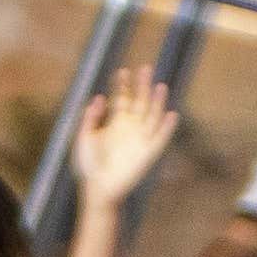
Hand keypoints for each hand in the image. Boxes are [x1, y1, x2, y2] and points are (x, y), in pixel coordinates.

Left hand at [69, 66, 178, 206]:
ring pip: (152, 115)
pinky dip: (167, 127)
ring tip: (160, 85)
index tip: (123, 70)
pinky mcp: (148, 153)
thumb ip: (90, 118)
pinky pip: (160, 138)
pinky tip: (172, 114)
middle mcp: (130, 127)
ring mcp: (140, 139)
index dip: (123, 85)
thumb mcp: (84, 137)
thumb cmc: (89, 164)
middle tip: (145, 68)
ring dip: (157, 101)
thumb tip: (98, 98)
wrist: (97, 188)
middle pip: (139, 101)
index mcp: (115, 123)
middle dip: (142, 86)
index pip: (121, 98)